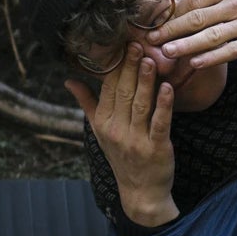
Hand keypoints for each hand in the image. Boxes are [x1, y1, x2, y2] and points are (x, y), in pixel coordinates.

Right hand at [65, 44, 177, 226]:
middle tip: (136, 43)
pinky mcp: (157, 148)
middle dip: (130, 68)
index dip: (115, 65)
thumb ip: (87, 103)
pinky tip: (168, 87)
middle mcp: (116, 130)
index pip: (108, 88)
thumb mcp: (100, 131)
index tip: (121, 43)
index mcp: (103, 122)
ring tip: (150, 59)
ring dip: (145, 81)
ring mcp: (136, 140)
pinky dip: (164, 104)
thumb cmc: (122, 157)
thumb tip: (68, 80)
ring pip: (140, 105)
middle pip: (123, 93)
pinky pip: (160, 122)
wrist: (141, 192)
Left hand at [149, 0, 236, 68]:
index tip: (156, 22)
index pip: (196, 0)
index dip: (173, 13)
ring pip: (210, 37)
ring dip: (185, 46)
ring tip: (166, 53)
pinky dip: (212, 57)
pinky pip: (231, 51)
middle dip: (170, 31)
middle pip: (197, 19)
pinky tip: (196, 63)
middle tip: (149, 41)